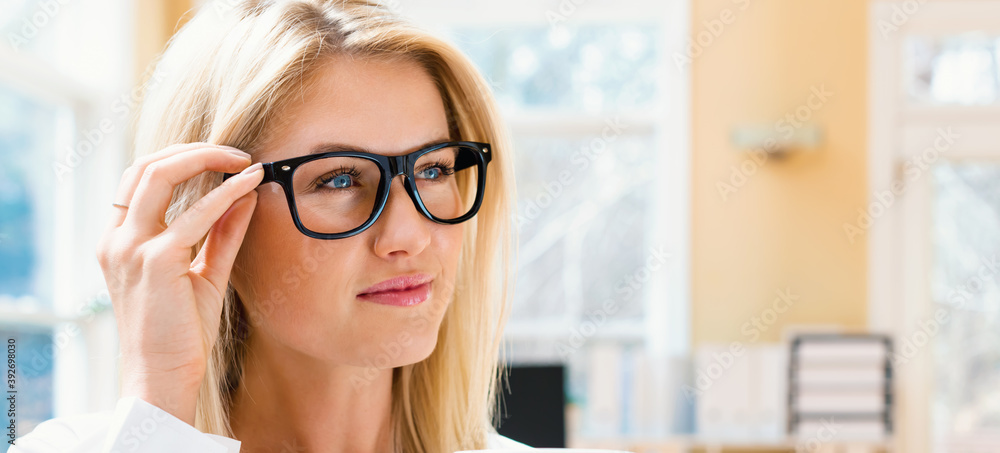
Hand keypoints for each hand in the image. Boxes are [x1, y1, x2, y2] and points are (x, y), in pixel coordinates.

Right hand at [95, 143, 263, 425]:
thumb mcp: (203, 273)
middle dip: (195, 150)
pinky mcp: (155, 261)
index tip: (222, 158)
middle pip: (147, 166)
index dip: (181, 157)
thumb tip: (245, 193)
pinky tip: (250, 185)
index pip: (140, 178)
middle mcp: (117, 239)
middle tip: (237, 153)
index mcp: (118, 241)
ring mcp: (131, 248)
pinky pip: (195, 213)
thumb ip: (221, 233)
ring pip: (161, 175)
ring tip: (245, 161)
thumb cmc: (182, 331)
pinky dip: (225, 193)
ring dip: (207, 159)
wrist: (164, 376)